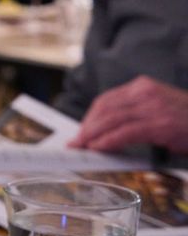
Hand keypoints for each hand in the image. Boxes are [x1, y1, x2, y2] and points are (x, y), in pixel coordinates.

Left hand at [69, 75, 187, 154]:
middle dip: (87, 127)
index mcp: (143, 86)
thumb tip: (109, 131)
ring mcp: (153, 107)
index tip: (81, 131)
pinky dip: (108, 141)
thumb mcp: (160, 109)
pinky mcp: (160, 124)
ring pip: (111, 119)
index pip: (107, 100)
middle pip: (105, 108)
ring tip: (83, 148)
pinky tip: (99, 148)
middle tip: (76, 143)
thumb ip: (136, 114)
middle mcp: (145, 92)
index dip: (90, 116)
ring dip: (92, 135)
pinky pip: (126, 132)